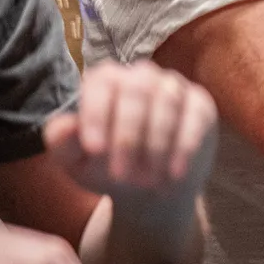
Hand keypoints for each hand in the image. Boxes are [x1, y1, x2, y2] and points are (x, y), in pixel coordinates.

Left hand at [45, 60, 217, 205]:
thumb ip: (63, 144)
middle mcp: (142, 76)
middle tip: (121, 175)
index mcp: (107, 81)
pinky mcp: (201, 105)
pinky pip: (195, 116)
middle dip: (128, 136)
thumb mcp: (77, 163)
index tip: (94, 150)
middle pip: (137, 90)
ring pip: (168, 101)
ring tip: (148, 180)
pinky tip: (174, 173)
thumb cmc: (107, 167)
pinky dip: (184, 146)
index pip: (102, 82)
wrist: (150, 188)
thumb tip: (64, 126)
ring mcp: (174, 87)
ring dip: (156, 144)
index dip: (97, 113)